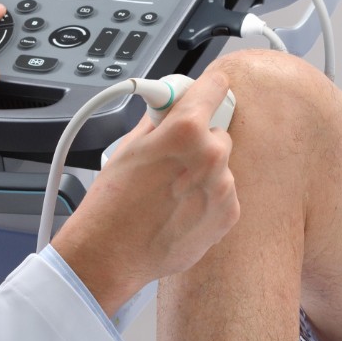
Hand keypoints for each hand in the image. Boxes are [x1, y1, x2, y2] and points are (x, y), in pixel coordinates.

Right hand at [52, 69, 239, 315]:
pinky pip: (223, 192)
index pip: (216, 87)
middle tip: (171, 157)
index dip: (207, 88)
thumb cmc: (113, 202)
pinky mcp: (229, 215)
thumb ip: (159, 120)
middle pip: (217, 131)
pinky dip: (207, 196)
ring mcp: (224, 188)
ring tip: (171, 190)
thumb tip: (171, 106)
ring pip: (220, 164)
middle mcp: (211, 157)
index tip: (205, 91)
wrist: (112, 253)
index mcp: (186, 131)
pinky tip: (180, 207)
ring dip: (203, 170)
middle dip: (198, 139)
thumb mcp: (128, 145)